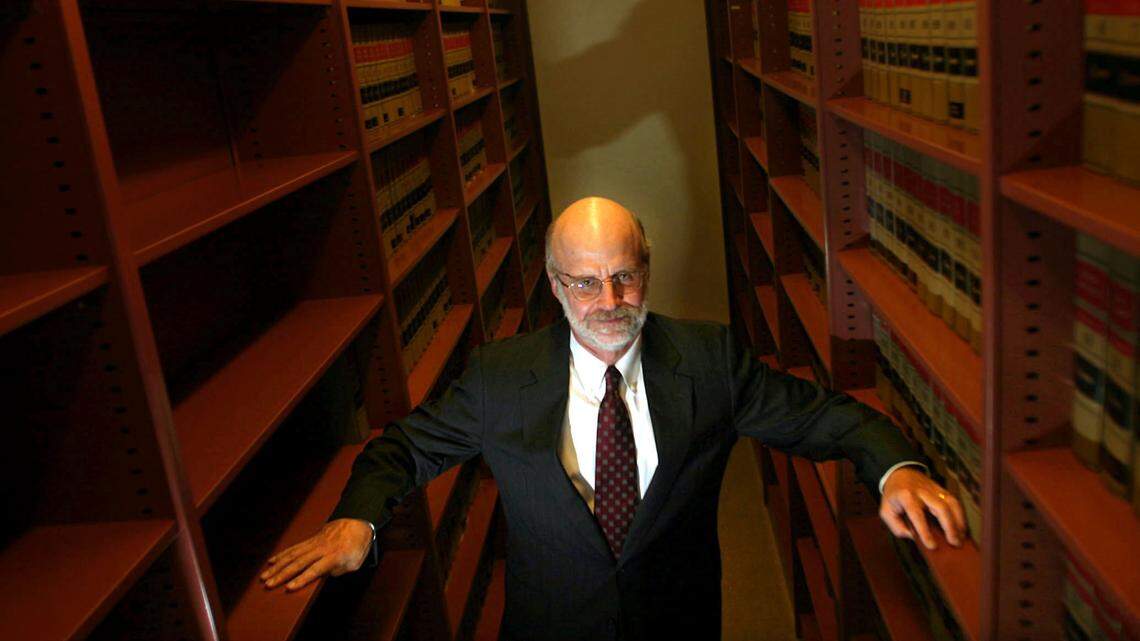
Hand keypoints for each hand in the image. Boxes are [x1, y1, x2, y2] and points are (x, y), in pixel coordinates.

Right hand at [259, 518, 373, 590]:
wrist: (358, 523)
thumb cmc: (357, 547)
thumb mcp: (354, 563)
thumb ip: (337, 571)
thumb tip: (321, 575)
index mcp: (334, 556)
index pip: (314, 570)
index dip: (301, 580)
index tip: (288, 588)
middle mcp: (321, 549)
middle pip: (299, 563)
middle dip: (282, 575)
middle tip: (268, 584)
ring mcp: (315, 543)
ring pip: (293, 555)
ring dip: (277, 566)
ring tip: (265, 576)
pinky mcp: (311, 539)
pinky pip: (295, 547)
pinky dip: (282, 554)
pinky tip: (272, 561)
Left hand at [879, 466, 965, 549]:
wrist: (900, 474)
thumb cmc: (894, 497)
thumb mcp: (886, 512)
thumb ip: (896, 526)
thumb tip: (913, 536)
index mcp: (905, 496)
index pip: (917, 515)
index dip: (924, 531)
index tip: (931, 545)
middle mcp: (922, 491)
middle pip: (940, 507)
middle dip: (949, 526)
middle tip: (954, 543)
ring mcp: (934, 489)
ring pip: (951, 503)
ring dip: (958, 521)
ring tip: (961, 537)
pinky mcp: (942, 490)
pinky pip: (955, 502)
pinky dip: (960, 516)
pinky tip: (961, 528)